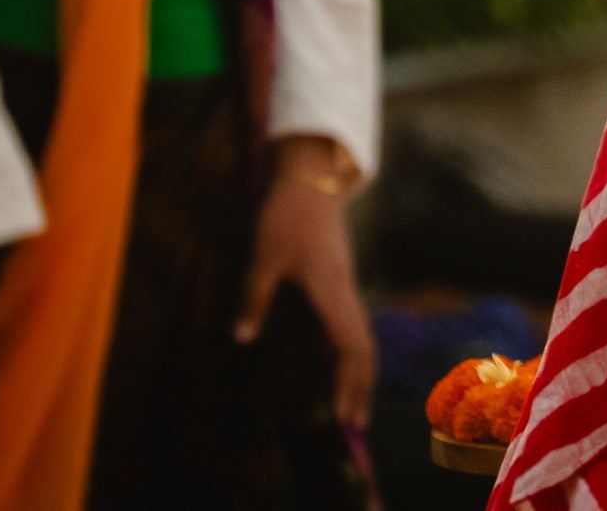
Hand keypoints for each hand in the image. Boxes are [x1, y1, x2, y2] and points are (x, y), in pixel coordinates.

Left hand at [239, 136, 376, 428]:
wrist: (311, 179)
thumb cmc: (286, 215)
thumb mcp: (264, 254)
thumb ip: (254, 296)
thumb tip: (242, 338)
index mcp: (330, 290)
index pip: (348, 346)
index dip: (348, 383)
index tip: (344, 416)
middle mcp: (345, 292)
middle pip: (364, 348)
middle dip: (361, 388)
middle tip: (355, 427)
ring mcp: (345, 286)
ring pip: (362, 337)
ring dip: (360, 373)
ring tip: (353, 406)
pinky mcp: (339, 281)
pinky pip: (353, 325)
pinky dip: (352, 353)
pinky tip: (339, 367)